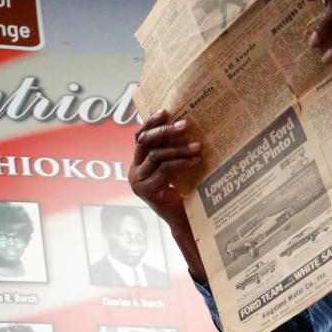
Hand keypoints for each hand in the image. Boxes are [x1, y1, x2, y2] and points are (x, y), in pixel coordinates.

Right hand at [129, 111, 207, 281]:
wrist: (182, 221)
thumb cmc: (181, 192)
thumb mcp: (174, 168)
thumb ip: (171, 151)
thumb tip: (183, 121)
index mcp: (138, 164)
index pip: (139, 138)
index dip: (150, 122)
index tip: (165, 111)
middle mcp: (134, 172)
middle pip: (144, 142)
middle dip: (164, 131)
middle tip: (185, 124)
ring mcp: (138, 182)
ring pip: (156, 155)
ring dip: (179, 149)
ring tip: (197, 146)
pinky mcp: (147, 191)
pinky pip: (165, 169)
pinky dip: (182, 162)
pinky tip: (196, 160)